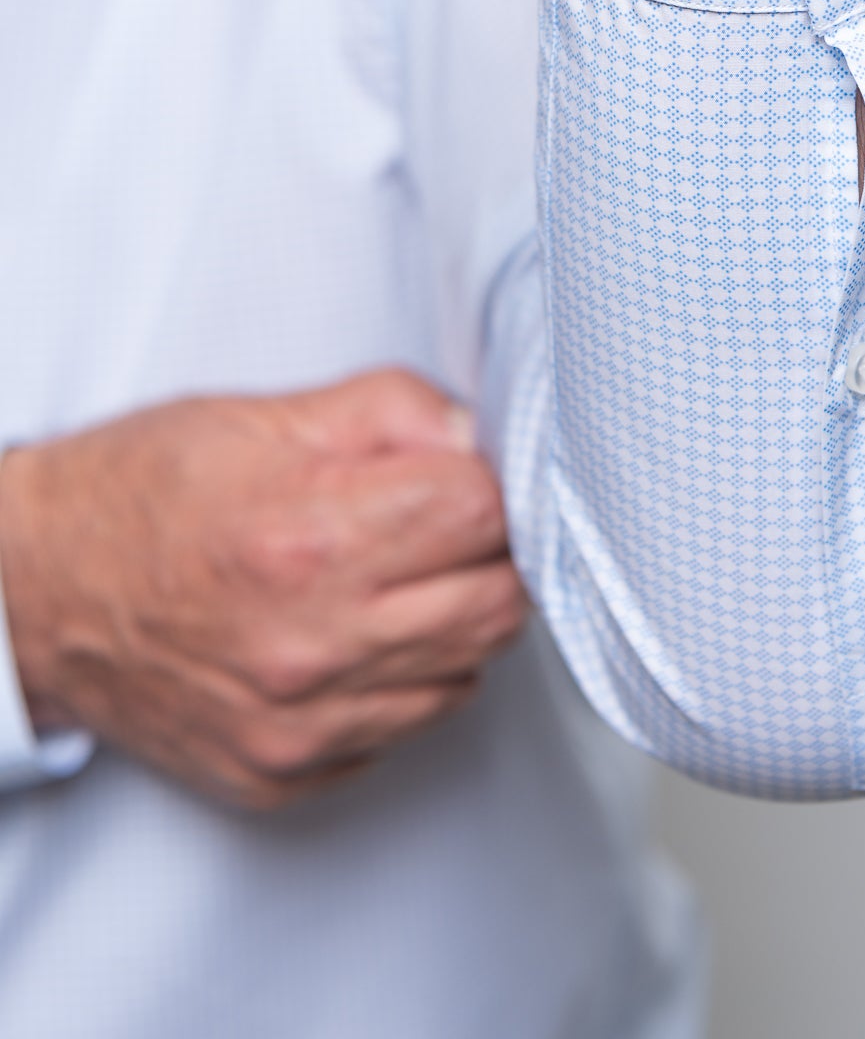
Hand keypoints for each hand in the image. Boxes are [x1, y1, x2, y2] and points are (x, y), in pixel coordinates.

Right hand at [0, 371, 527, 809]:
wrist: (35, 594)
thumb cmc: (140, 495)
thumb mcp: (262, 416)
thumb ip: (389, 412)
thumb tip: (480, 433)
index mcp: (308, 538)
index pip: (483, 512)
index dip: (488, 481)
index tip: (466, 474)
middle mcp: (309, 644)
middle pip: (496, 602)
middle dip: (492, 552)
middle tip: (449, 524)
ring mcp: (300, 722)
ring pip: (466, 671)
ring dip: (455, 619)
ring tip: (398, 579)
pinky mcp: (288, 773)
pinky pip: (408, 726)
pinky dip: (406, 680)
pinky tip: (359, 637)